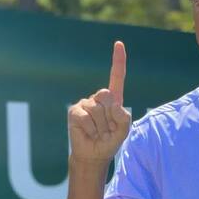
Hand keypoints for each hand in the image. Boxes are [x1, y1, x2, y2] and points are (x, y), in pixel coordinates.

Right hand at [67, 40, 131, 163]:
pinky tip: (90, 134)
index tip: (119, 44)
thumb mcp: (124, 131)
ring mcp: (85, 103)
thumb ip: (124, 118)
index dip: (118, 60)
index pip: (117, 77)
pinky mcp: (74, 111)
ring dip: (101, 126)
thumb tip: (114, 105)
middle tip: (107, 129)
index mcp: (113, 99)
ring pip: (97, 109)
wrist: (94, 154)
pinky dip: (91, 129)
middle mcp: (98, 98)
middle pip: (107, 95)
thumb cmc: (110, 141)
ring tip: (99, 133)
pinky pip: (85, 117)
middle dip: (110, 116)